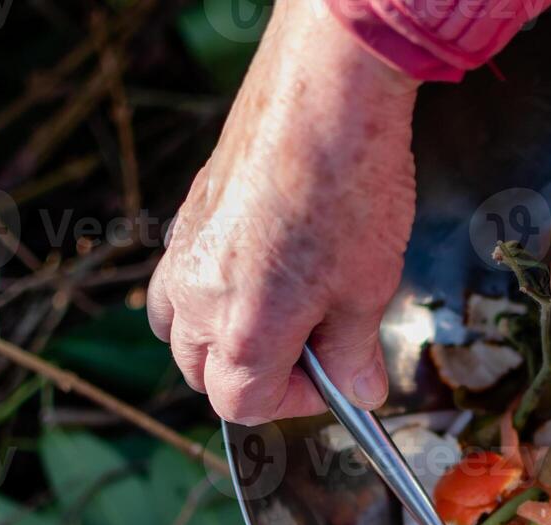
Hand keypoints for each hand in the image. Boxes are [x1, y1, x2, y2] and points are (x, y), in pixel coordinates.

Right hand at [148, 0, 418, 421]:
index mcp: (244, 330)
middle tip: (317, 351)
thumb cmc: (351, 188)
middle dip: (258, 376)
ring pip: (180, 328)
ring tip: (282, 314)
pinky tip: (261, 267)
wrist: (324, 95)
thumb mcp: (370, 288)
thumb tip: (361, 391)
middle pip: (204, 373)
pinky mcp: (186, 215)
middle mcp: (198, 298)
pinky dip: (210, 293)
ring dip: (223, 339)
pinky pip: (180, 278)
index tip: (337, 381)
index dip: (296, 403)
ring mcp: (183, 254)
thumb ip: (356, 352)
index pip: (244, 404)